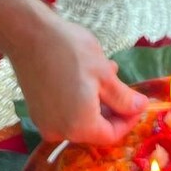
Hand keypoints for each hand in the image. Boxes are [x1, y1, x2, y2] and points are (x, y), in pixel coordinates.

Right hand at [13, 14, 148, 143]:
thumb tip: (141, 108)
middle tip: (121, 82)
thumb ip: (124, 98)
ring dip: (97, 100)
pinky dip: (79, 99)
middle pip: (95, 129)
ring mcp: (45, 122)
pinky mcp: (37, 110)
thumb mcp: (104, 73)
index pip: (111, 136)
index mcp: (79, 127)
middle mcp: (59, 131)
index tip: (138, 102)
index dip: (128, 120)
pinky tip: (85, 75)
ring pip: (80, 119)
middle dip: (112, 108)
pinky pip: (65, 112)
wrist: (29, 35)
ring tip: (105, 71)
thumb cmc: (70, 51)